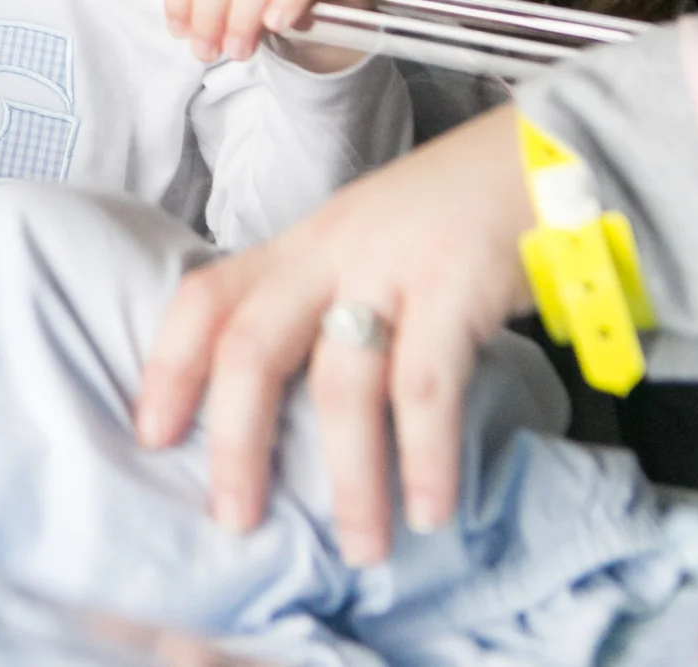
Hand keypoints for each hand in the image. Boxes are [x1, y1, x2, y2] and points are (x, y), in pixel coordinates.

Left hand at [132, 108, 533, 564]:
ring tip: (362, 546)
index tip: (148, 436)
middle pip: (251, 345)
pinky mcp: (458, 285)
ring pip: (341, 382)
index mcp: (300, 246)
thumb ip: (324, 304)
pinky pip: (427, 386)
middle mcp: (331, 250)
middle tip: (236, 520)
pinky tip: (433, 508)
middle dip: (236, 442)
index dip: (167, 366)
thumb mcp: (365, 246)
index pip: (205, 298)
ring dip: (350, 477)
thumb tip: (285, 406)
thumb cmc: (453, 217)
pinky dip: (427, 456)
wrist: (549, 151)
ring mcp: (391, 265)